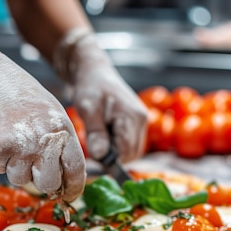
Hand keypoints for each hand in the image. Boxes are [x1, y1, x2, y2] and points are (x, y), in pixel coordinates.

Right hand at [0, 26, 85, 201]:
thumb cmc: (22, 97)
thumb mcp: (52, 115)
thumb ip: (61, 145)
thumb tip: (65, 180)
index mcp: (62, 130)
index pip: (75, 170)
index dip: (73, 188)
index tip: (69, 195)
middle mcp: (43, 140)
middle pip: (48, 184)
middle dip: (41, 182)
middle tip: (34, 167)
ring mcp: (19, 146)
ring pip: (21, 179)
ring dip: (16, 167)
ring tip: (12, 140)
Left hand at [55, 29, 146, 162]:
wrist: (95, 72)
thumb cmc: (90, 87)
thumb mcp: (87, 109)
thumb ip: (96, 133)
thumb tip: (101, 156)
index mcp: (132, 116)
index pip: (126, 151)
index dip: (110, 158)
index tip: (94, 151)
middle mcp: (143, 120)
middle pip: (132, 153)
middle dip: (113, 156)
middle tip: (95, 143)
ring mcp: (142, 121)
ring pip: (132, 150)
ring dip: (115, 151)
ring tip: (100, 135)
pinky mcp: (138, 123)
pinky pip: (131, 143)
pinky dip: (118, 145)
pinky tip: (106, 133)